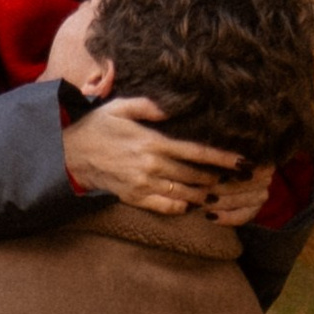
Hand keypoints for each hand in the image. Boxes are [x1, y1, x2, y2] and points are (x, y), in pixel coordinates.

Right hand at [63, 94, 250, 215]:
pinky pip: (167, 207)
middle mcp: (152, 165)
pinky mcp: (135, 198)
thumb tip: (173, 107)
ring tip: (222, 192)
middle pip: (197, 175)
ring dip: (206, 194)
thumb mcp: (120, 107)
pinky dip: (183, 206)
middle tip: (240, 180)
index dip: (223, 159)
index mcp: (154, 142)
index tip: (244, 162)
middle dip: (220, 179)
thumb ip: (149, 107)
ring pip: (186, 193)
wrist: (70, 154)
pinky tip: (193, 203)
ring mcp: (144, 184)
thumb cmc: (98, 127)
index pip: (197, 152)